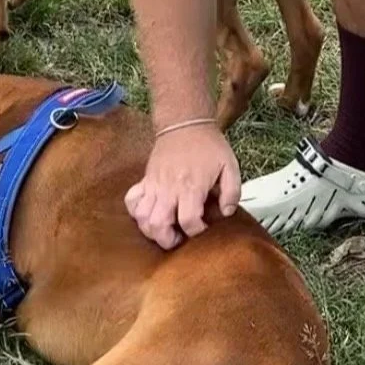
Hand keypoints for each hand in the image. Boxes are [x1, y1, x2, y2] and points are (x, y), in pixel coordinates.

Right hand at [125, 123, 240, 249]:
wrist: (186, 123)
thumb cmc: (209, 146)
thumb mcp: (230, 166)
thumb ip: (232, 192)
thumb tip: (226, 213)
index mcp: (191, 186)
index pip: (188, 221)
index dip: (197, 232)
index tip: (203, 228)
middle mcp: (169, 189)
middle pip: (157, 225)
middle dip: (167, 240)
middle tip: (178, 238)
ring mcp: (153, 184)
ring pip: (141, 216)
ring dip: (150, 230)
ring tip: (163, 229)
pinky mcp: (145, 179)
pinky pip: (131, 200)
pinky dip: (135, 212)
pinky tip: (148, 214)